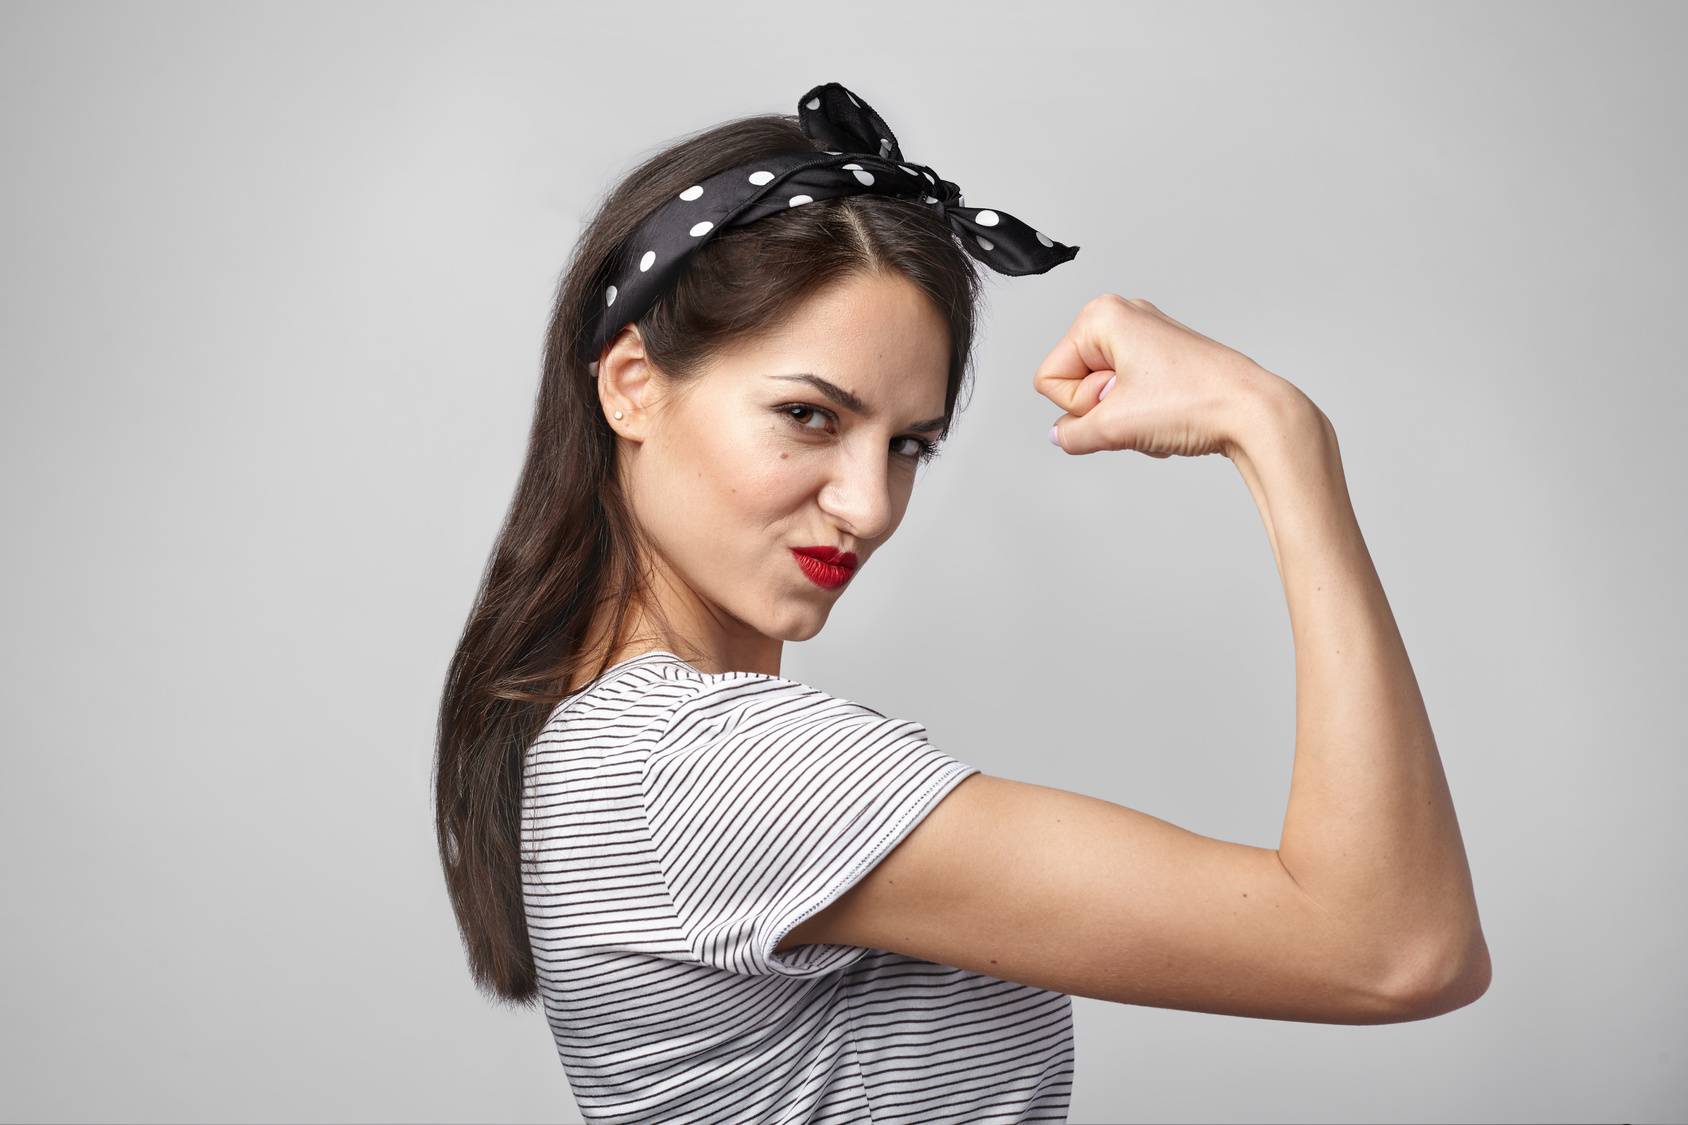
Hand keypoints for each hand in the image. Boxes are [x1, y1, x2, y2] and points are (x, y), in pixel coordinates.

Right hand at [1033, 294, 1304, 458]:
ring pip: (1104, 393)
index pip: (1049, 378)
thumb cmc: (1196, 403)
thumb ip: (1072, 435)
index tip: (1117, 402)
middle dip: (1103, 409)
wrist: (1253, 412)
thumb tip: (1061, 436)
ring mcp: (1147, 336)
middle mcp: (1123, 316)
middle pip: (1076, 383)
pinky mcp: (1165, 357)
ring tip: (1158, 413)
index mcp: (1101, 317)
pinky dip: (1142, 414)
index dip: (1077, 405)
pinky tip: (1168, 417)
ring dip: (1124, 416)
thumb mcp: (1114, 427)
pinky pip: (1129, 394)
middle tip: (1141, 408)